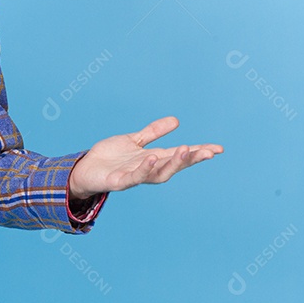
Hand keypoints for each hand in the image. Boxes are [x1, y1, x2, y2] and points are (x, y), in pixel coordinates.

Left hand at [68, 117, 222, 199]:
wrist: (84, 169)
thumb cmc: (109, 158)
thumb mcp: (134, 141)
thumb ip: (153, 132)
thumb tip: (176, 120)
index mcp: (153, 159)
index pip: (180, 155)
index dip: (199, 152)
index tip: (219, 148)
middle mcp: (148, 169)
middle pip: (174, 165)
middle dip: (191, 159)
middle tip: (209, 152)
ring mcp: (134, 176)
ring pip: (159, 173)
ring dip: (173, 163)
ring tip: (185, 150)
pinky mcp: (119, 182)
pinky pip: (134, 177)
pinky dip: (144, 169)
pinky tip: (152, 158)